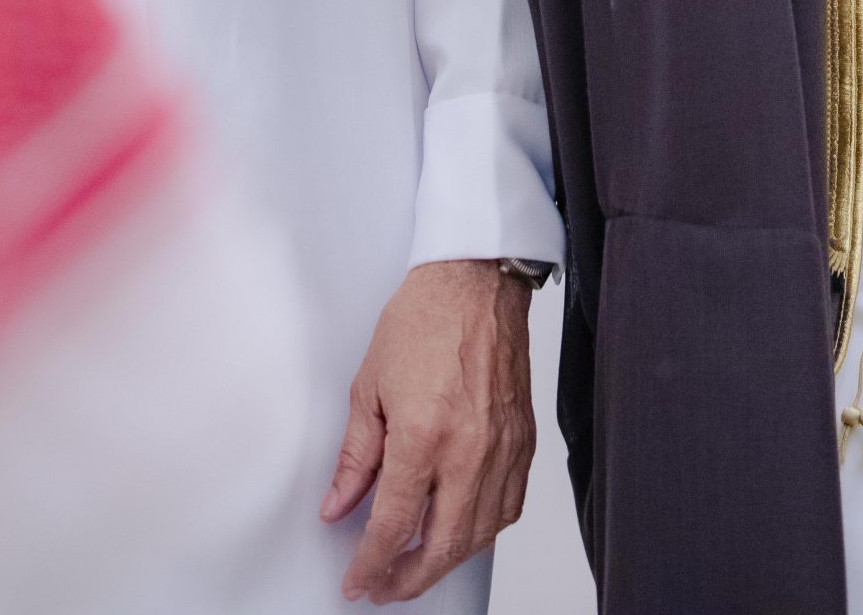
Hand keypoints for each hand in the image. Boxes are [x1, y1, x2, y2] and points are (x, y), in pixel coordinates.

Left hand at [321, 259, 535, 603]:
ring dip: (446, 559)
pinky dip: (485, 529)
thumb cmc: (426, 318)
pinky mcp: (523, 439)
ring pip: (479, 534)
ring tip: (418, 562)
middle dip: (408, 579)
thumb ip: (355, 456)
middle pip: (441, 546)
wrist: (477, 279)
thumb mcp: (369, 386)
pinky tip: (463, 528)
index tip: (358, 580)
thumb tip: (339, 504)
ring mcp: (502, 447)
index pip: (393, 527)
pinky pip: (509, 505)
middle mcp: (469, 449)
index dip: (370, 565)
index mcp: (424, 435)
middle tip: (384, 584)